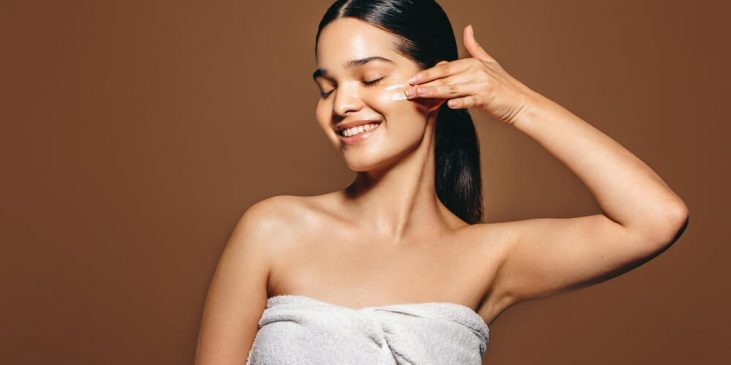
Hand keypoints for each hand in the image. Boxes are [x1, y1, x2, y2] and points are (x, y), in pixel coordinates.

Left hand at [404, 24, 534, 124]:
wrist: (520, 102)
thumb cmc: (503, 85)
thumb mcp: (489, 62)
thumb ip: (474, 47)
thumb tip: (468, 29)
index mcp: (473, 64)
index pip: (445, 68)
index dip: (428, 74)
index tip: (413, 79)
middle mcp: (476, 73)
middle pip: (445, 79)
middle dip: (425, 84)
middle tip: (408, 90)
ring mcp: (481, 85)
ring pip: (452, 90)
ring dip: (433, 93)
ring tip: (418, 97)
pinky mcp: (487, 99)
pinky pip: (470, 100)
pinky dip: (460, 102)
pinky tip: (448, 105)